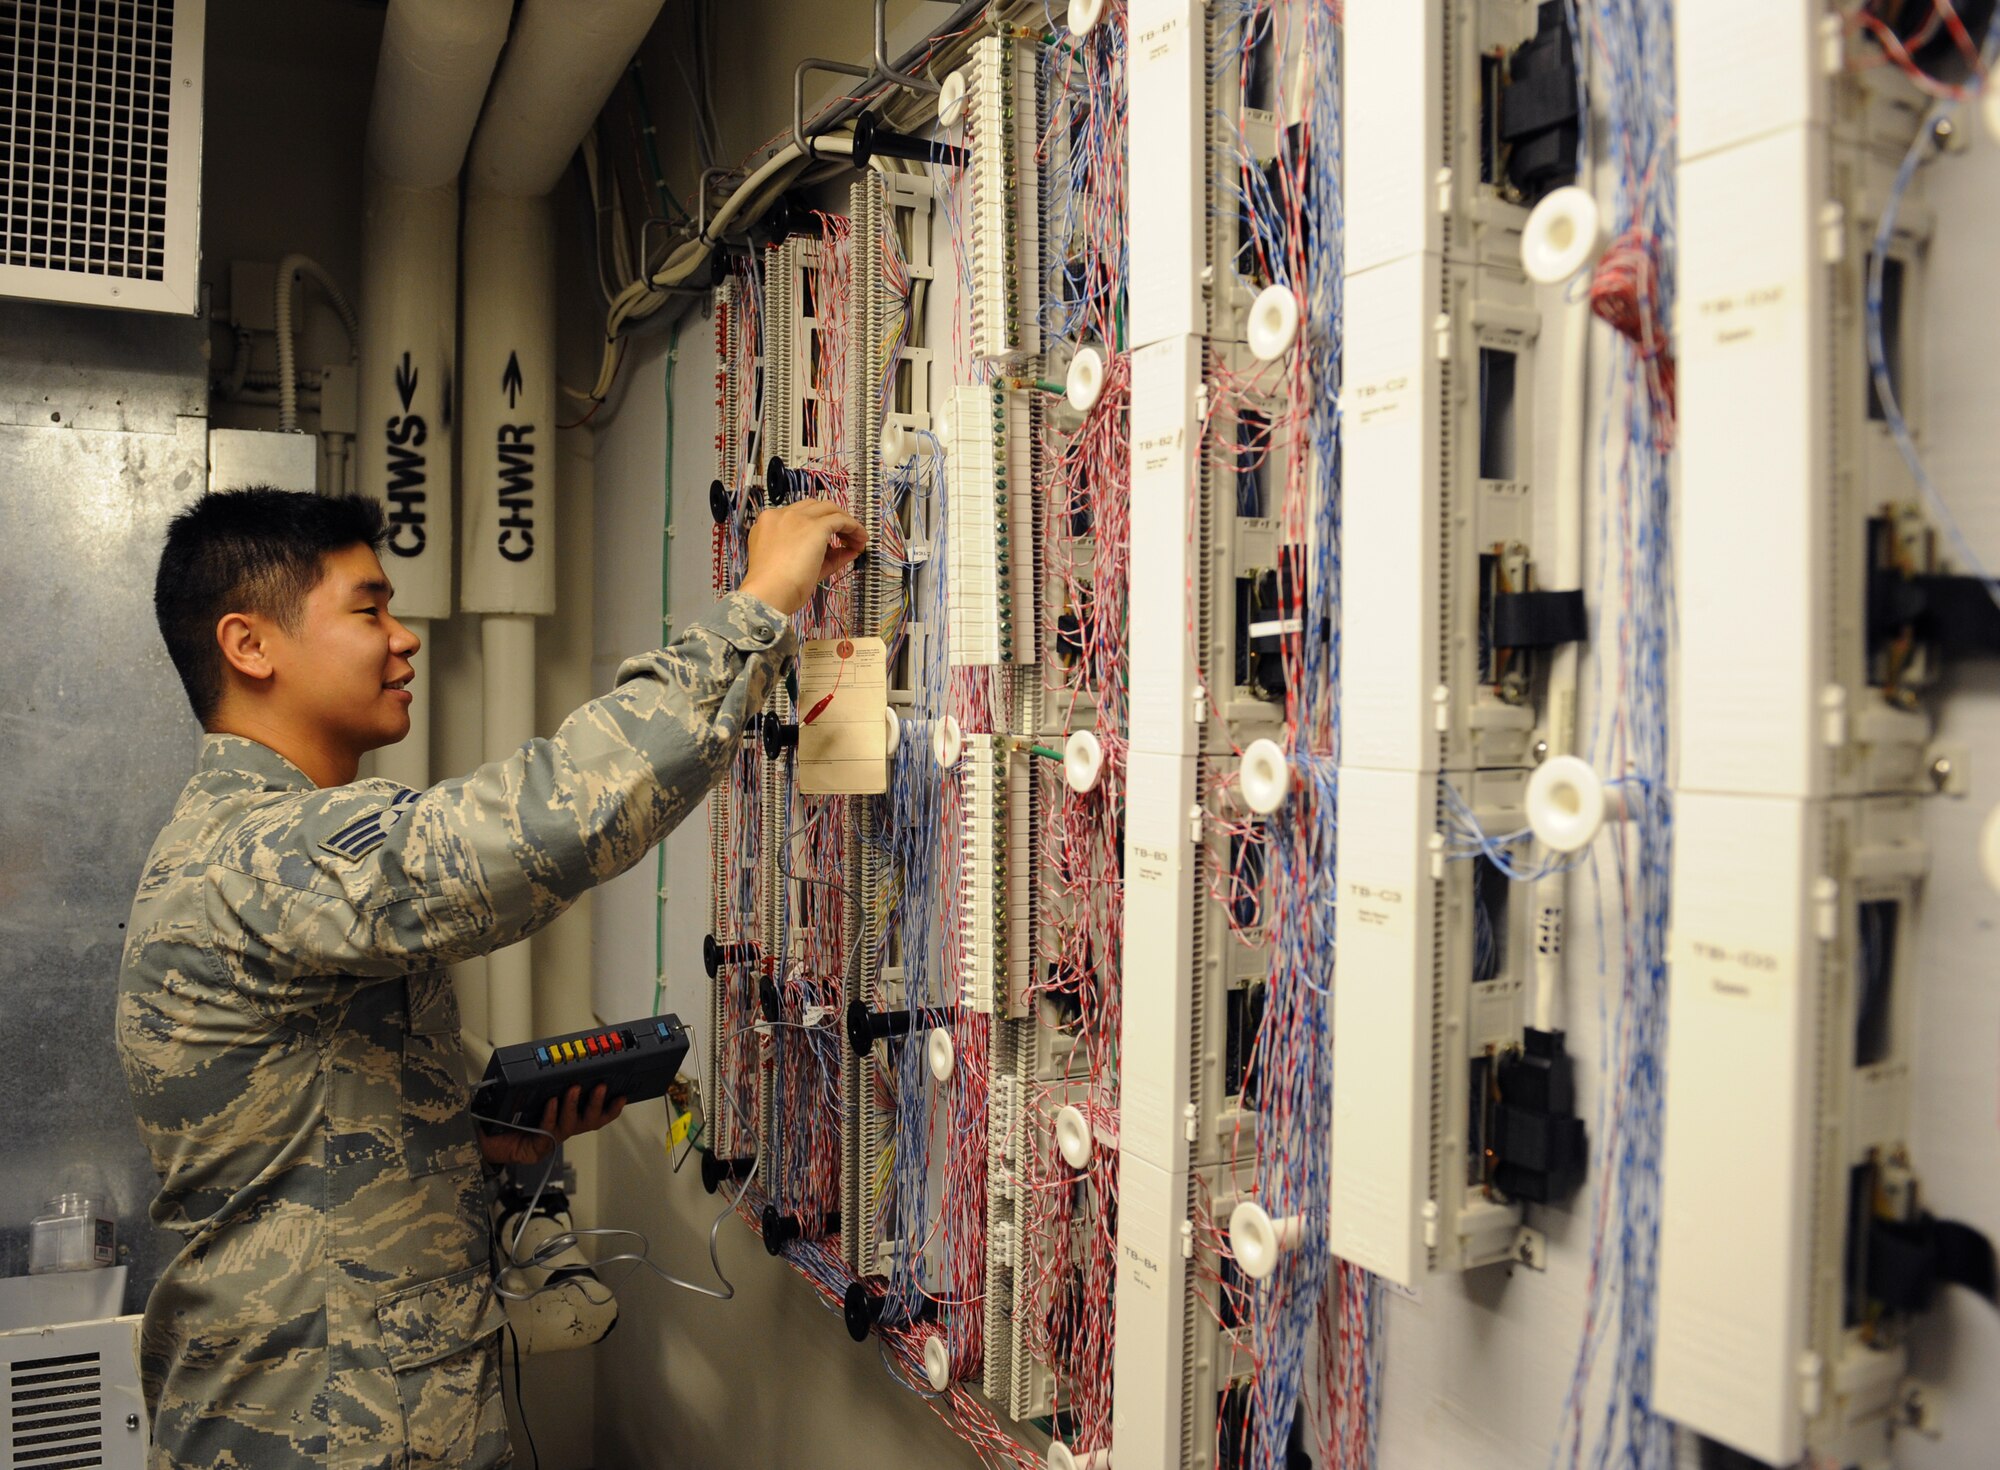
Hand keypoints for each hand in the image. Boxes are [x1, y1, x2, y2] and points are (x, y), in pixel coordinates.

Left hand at [479, 1083, 625, 1167]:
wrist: (481, 1138)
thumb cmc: (502, 1116)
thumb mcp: (524, 1093)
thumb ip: (539, 1081)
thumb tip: (553, 1059)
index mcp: (563, 1117)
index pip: (593, 1114)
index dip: (609, 1108)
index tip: (622, 1094)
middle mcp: (560, 1129)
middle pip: (590, 1122)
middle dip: (599, 1104)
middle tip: (602, 1086)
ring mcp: (549, 1140)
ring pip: (571, 1126)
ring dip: (575, 1105)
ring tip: (572, 1088)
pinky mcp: (536, 1149)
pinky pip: (548, 1131)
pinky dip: (551, 1115)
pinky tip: (551, 1102)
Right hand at [739, 498, 866, 615]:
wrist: (768, 593)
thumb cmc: (775, 588)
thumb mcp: (797, 567)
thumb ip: (823, 557)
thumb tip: (847, 551)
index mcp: (768, 524)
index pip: (798, 517)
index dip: (817, 526)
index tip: (830, 542)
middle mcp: (781, 516)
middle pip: (815, 507)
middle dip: (832, 519)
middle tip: (846, 538)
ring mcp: (797, 518)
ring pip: (829, 508)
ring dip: (845, 521)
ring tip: (857, 540)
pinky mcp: (814, 526)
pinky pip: (841, 519)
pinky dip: (854, 527)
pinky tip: (860, 540)